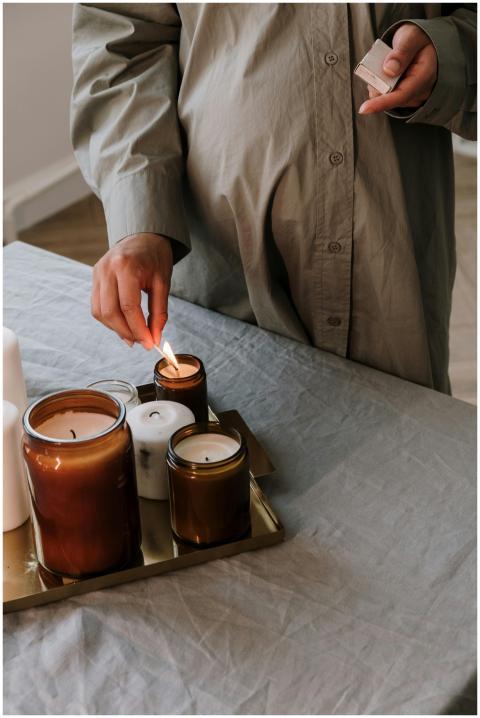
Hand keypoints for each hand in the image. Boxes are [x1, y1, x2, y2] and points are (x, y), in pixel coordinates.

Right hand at [91, 233, 172, 348]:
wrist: (143, 236)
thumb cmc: (155, 258)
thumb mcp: (163, 283)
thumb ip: (159, 312)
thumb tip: (154, 338)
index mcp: (126, 267)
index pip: (128, 307)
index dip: (138, 329)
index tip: (149, 343)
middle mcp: (107, 269)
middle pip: (110, 312)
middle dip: (126, 332)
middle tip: (141, 342)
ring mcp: (97, 272)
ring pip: (99, 312)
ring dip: (116, 328)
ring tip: (133, 335)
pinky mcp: (94, 277)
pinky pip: (96, 305)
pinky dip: (109, 319)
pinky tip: (123, 324)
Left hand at [358, 24, 436, 114]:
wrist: (422, 42)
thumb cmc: (418, 38)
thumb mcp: (411, 36)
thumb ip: (402, 51)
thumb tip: (388, 70)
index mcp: (426, 75)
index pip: (403, 94)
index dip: (383, 102)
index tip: (364, 109)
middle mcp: (421, 90)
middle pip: (391, 97)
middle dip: (378, 82)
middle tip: (381, 59)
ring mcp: (413, 96)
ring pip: (386, 97)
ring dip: (379, 82)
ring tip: (387, 62)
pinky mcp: (405, 98)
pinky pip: (386, 96)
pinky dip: (380, 84)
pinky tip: (385, 72)